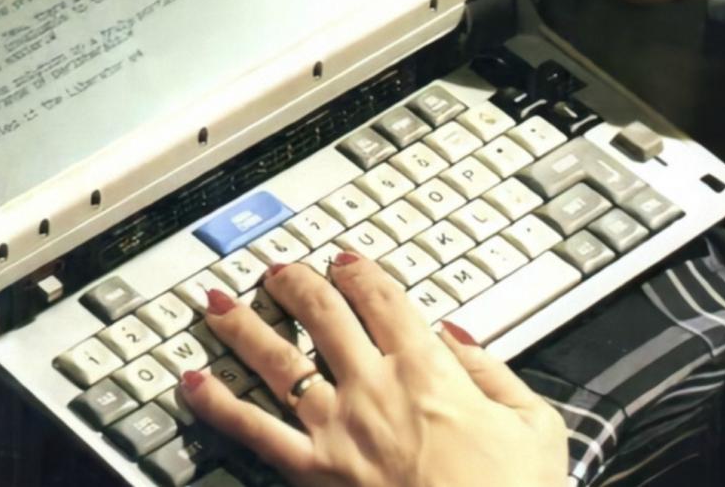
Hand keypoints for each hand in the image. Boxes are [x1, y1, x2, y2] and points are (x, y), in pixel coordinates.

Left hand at [179, 254, 568, 486]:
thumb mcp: (534, 423)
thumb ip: (492, 368)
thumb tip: (455, 333)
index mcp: (428, 369)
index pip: (383, 299)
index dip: (359, 270)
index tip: (344, 259)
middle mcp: (374, 387)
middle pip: (322, 315)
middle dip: (295, 283)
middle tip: (278, 269)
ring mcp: (337, 428)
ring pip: (277, 359)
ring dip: (243, 324)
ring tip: (218, 301)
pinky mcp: (313, 470)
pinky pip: (253, 430)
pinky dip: (217, 404)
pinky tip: (191, 382)